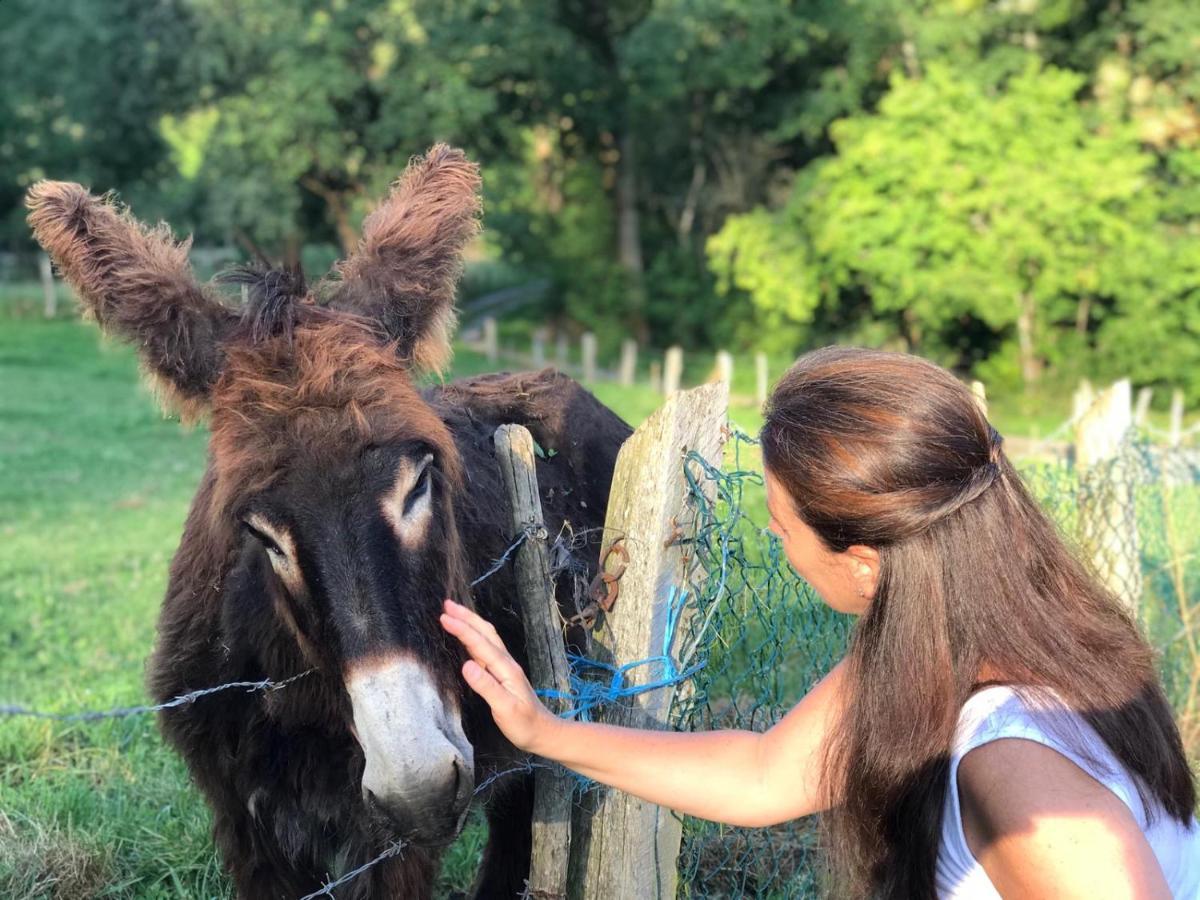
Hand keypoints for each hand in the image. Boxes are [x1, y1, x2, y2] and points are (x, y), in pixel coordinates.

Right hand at [439, 599, 558, 753]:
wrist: (543, 732)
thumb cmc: (524, 724)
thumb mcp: (505, 709)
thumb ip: (486, 687)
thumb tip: (466, 665)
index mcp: (505, 668)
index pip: (480, 643)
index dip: (462, 629)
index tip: (443, 617)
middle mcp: (505, 663)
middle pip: (485, 632)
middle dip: (466, 616)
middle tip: (446, 604)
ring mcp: (504, 667)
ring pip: (486, 637)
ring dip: (470, 623)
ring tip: (453, 612)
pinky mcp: (501, 674)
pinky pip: (485, 648)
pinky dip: (473, 637)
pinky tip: (467, 637)